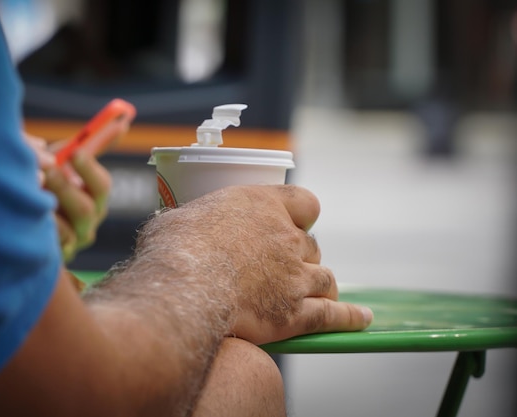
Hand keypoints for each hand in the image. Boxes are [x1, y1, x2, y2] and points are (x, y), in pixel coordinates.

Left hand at [24, 134, 111, 262]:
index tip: (74, 152)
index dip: (89, 168)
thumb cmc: (48, 185)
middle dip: (64, 187)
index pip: (101, 185)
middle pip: (85, 208)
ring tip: (26, 192)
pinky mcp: (53, 260)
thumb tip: (122, 120)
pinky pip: (46, 246)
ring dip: (45, 209)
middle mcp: (88, 223)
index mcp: (95, 199)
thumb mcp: (65, 162)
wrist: (17, 220)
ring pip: (64, 229)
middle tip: (44, 168)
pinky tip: (19, 216)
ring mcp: (71, 244)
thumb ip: (90, 144)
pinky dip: (34, 228)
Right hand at [137, 185, 372, 344]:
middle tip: (284, 269)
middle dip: (302, 257)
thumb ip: (191, 222)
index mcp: (261, 204)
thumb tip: (175, 227)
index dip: (301, 214)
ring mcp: (295, 276)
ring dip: (322, 285)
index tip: (295, 222)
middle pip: (312, 246)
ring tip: (318, 293)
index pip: (303, 201)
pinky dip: (349, 317)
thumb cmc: (174, 248)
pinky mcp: (295, 314)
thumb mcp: (178, 219)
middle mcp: (286, 238)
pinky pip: (332, 316)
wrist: (185, 288)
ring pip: (325, 279)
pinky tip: (362, 318)